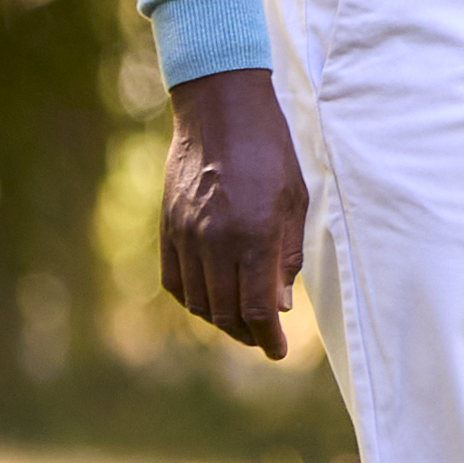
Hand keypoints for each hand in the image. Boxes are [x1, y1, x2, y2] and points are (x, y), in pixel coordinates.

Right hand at [158, 71, 308, 359]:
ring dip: (221, 321)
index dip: (269, 337)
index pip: (258, 308)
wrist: (220, 111)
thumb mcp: (296, 200)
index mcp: (255, 235)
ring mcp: (186, 236)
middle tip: (264, 339)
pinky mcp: (167, 228)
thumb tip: (282, 303)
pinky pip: (175, 281)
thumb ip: (288, 256)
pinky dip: (193, 300)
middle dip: (248, 334)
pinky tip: (210, 301)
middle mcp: (216, 241)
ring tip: (241, 323)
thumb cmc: (270, 151)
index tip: (278, 351)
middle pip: (226, 312)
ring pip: (198, 301)